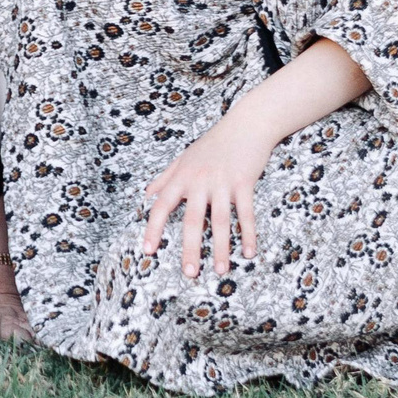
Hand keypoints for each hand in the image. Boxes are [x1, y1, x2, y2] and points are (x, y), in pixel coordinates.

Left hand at [139, 112, 274, 279]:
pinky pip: (246, 214)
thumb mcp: (185, 158)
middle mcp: (200, 181)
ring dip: (221, 248)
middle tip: (189, 273)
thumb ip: (165, 177)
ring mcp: (223, 182)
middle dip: (190, 248)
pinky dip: (248, 234)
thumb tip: (147, 194)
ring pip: (220, 221)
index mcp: (182, 176)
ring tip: (220, 270)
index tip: (148, 250)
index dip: (154, 228)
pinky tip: (249, 253)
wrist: (246, 124)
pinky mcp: (244, 183)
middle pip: (193, 220)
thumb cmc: (214, 143)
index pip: (162, 205)